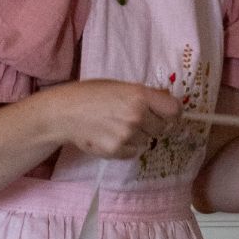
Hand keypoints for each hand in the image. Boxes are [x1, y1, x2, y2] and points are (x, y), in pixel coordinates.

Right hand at [49, 79, 184, 160]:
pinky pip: (134, 152)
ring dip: (138, 136)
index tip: (168, 115)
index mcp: (139, 95)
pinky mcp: (118, 150)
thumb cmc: (91, 95)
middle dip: (153, 125)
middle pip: (163, 128)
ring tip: (117, 127)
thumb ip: (144, 95)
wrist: (64, 113)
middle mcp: (137, 115)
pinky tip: (111, 136)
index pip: (174, 110)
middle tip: (135, 119)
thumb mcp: (120, 87)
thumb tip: (169, 103)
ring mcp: (127, 135)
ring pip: (148, 141)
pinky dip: (127, 147)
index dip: (173, 113)